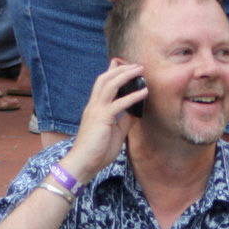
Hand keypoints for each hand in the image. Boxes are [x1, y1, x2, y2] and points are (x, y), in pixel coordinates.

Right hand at [60, 63, 145, 178]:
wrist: (84, 163)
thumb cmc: (98, 151)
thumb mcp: (116, 133)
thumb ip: (124, 121)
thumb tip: (136, 112)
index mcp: (95, 108)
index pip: (102, 84)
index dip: (113, 72)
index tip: (126, 67)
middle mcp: (94, 105)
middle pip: (105, 79)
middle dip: (121, 69)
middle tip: (137, 65)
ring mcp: (96, 110)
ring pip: (109, 84)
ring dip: (126, 75)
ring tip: (140, 70)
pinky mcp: (102, 118)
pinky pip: (119, 103)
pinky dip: (133, 96)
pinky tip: (144, 92)